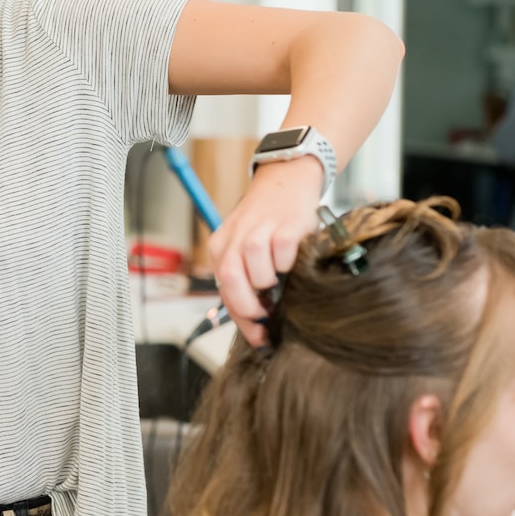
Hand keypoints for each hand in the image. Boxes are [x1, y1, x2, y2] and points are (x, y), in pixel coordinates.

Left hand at [206, 156, 322, 346]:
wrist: (287, 178)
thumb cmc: (269, 219)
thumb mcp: (247, 244)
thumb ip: (246, 276)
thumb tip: (258, 322)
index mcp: (222, 245)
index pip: (223, 288)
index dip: (240, 317)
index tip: (257, 336)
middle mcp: (236, 236)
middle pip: (232, 279)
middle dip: (249, 306)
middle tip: (266, 316)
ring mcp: (261, 229)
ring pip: (256, 269)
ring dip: (269, 282)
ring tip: (280, 278)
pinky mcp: (287, 224)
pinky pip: (283, 253)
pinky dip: (288, 263)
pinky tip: (292, 260)